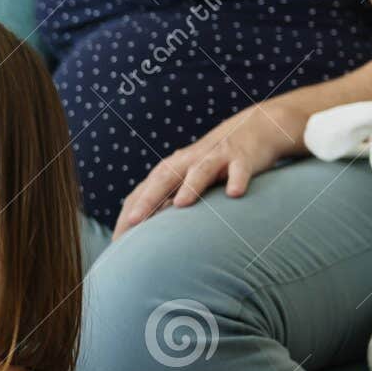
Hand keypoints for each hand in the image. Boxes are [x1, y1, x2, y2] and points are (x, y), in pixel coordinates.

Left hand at [113, 102, 307, 237]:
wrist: (254, 129)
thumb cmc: (213, 164)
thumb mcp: (188, 180)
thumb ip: (170, 202)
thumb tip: (147, 238)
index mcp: (171, 170)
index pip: (143, 192)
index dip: (129, 214)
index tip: (117, 241)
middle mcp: (188, 162)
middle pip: (164, 180)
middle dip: (147, 200)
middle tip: (133, 222)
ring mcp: (214, 158)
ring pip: (200, 171)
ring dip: (190, 186)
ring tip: (181, 204)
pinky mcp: (242, 157)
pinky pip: (239, 169)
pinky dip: (237, 179)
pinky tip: (234, 193)